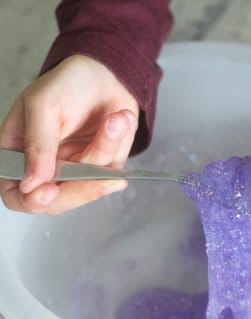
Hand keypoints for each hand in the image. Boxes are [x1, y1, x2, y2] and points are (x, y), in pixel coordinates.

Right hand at [0, 55, 138, 213]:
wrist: (105, 72)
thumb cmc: (67, 83)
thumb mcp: (43, 106)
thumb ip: (37, 145)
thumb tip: (31, 183)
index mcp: (18, 154)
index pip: (16, 194)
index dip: (32, 199)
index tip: (50, 189)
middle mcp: (46, 167)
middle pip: (57, 201)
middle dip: (81, 187)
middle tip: (100, 177)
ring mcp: (76, 169)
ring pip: (90, 184)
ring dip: (105, 148)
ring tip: (116, 118)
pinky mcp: (103, 165)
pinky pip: (112, 170)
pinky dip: (118, 143)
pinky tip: (120, 120)